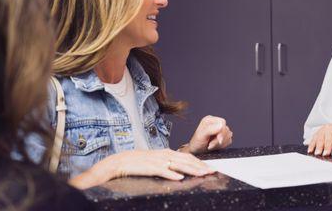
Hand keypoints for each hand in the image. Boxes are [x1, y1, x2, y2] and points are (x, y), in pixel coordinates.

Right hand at [69, 149, 213, 188]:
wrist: (119, 162)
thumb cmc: (137, 163)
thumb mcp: (155, 161)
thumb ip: (167, 164)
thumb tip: (180, 171)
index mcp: (166, 153)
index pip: (187, 157)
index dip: (200, 162)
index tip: (211, 168)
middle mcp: (164, 155)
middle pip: (186, 160)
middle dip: (200, 166)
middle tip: (212, 171)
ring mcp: (157, 161)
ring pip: (177, 165)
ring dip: (191, 170)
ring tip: (202, 174)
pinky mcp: (148, 168)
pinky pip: (161, 171)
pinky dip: (171, 174)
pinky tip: (179, 178)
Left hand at [184, 115, 232, 153]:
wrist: (196, 152)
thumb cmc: (196, 143)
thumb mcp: (201, 135)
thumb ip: (210, 129)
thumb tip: (221, 125)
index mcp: (210, 120)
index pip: (223, 122)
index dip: (221, 132)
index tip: (218, 140)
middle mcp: (215, 123)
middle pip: (226, 129)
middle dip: (219, 139)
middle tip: (210, 144)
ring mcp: (220, 130)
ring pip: (228, 135)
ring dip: (220, 143)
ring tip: (211, 145)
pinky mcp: (223, 137)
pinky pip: (229, 140)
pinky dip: (222, 146)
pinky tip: (215, 146)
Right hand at [307, 123, 331, 155]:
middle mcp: (329, 127)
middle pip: (327, 138)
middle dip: (327, 147)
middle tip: (326, 154)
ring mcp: (322, 129)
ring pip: (319, 138)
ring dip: (318, 147)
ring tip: (318, 153)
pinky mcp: (316, 133)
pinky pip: (313, 139)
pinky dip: (311, 145)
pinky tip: (310, 150)